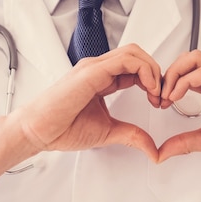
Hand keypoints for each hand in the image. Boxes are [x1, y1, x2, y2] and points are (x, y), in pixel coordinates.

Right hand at [11, 44, 161, 160]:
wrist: (38, 131)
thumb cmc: (62, 128)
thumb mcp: (108, 132)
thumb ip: (132, 135)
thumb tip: (152, 148)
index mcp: (101, 78)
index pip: (135, 67)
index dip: (153, 81)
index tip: (159, 101)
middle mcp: (98, 69)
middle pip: (137, 55)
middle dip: (156, 73)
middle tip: (162, 96)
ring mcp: (94, 67)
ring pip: (134, 53)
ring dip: (153, 70)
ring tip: (157, 93)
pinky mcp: (92, 72)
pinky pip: (125, 60)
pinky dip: (144, 71)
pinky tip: (149, 89)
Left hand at [158, 50, 200, 163]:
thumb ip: (184, 142)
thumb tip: (161, 152)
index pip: (187, 72)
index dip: (169, 83)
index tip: (160, 103)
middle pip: (187, 59)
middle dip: (167, 74)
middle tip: (159, 96)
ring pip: (194, 59)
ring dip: (173, 74)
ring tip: (166, 95)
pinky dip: (183, 82)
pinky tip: (176, 97)